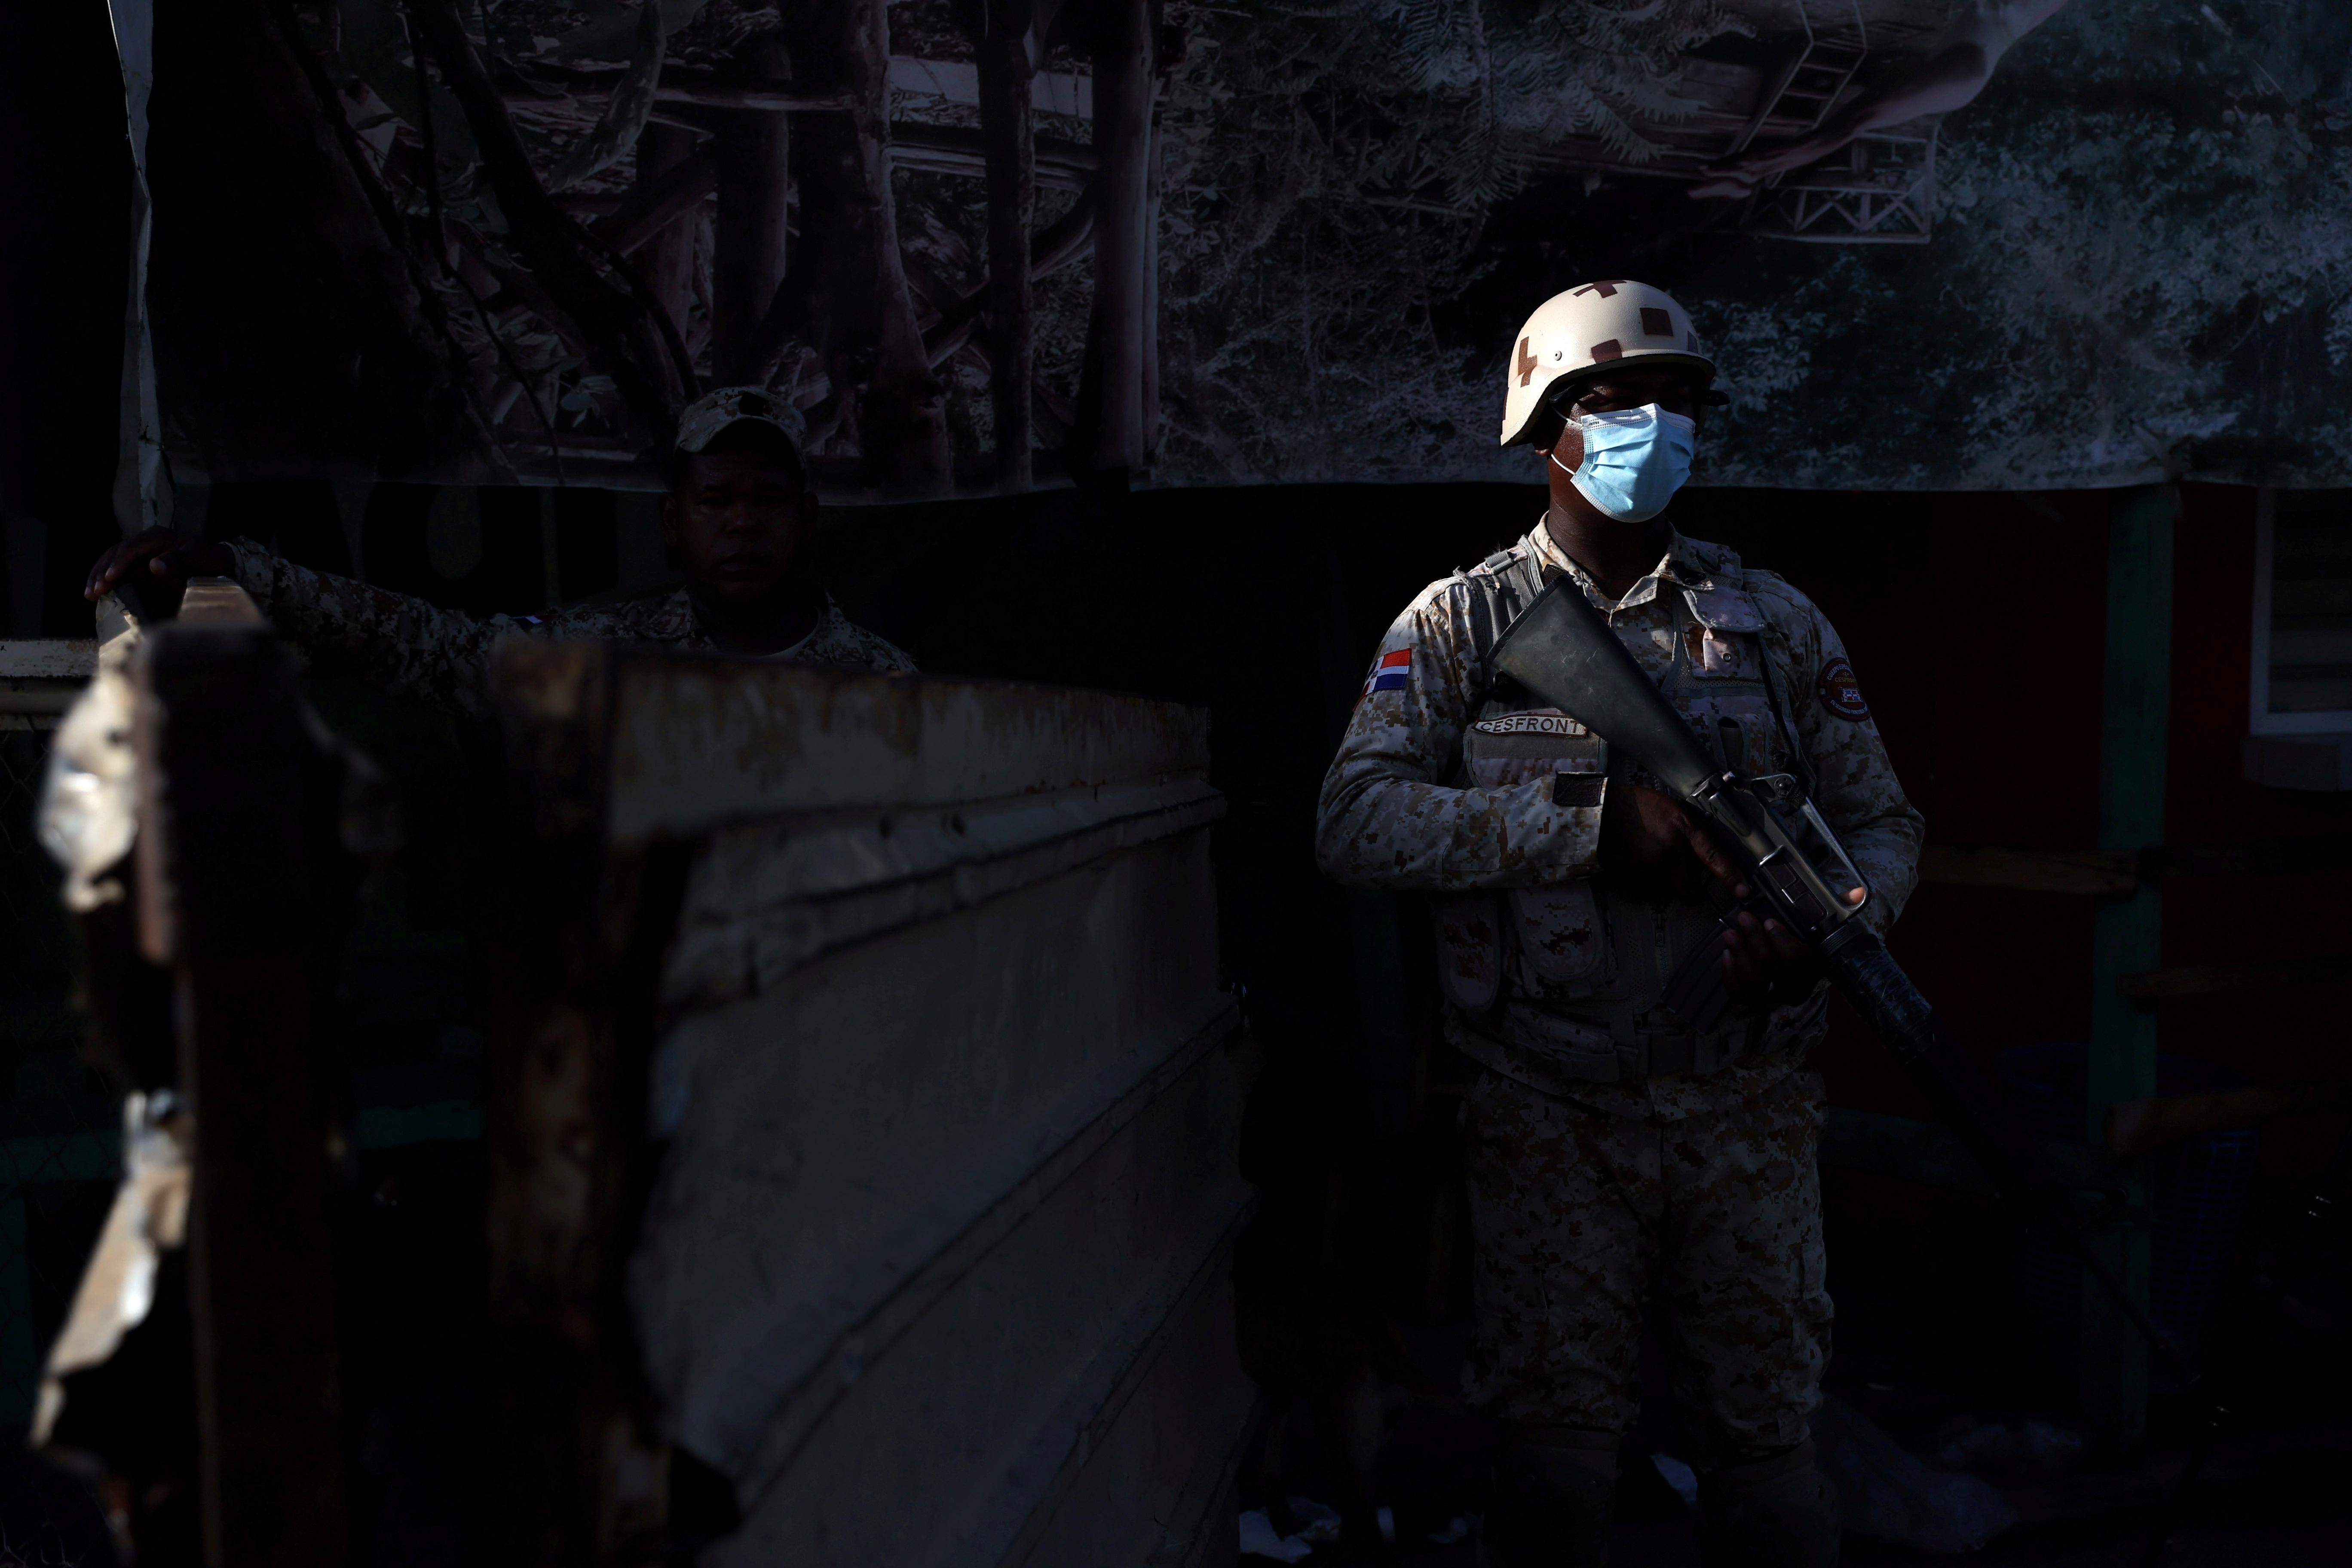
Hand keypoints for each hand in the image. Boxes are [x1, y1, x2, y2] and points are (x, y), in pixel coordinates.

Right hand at [84, 528, 234, 609]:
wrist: (217, 563)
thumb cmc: (210, 559)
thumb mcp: (202, 558)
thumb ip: (180, 560)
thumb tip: (154, 566)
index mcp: (157, 536)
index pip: (131, 547)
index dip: (119, 563)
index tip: (110, 578)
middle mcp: (144, 541)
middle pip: (115, 553)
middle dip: (103, 572)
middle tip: (94, 591)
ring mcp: (139, 552)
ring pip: (111, 560)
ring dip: (98, 576)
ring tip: (90, 594)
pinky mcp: (138, 564)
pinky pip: (117, 569)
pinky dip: (105, 580)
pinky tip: (96, 593)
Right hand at [1599, 783, 1746, 901]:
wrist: (1599, 811)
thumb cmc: (1635, 805)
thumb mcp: (1671, 809)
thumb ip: (1689, 831)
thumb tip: (1703, 854)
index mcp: (1682, 828)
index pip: (1713, 855)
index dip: (1730, 876)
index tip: (1743, 891)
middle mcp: (1669, 851)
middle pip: (1689, 889)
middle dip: (1688, 888)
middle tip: (1681, 876)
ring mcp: (1649, 868)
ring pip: (1666, 890)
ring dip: (1662, 881)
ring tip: (1648, 857)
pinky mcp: (1631, 879)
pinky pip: (1645, 890)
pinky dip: (1643, 881)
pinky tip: (1635, 861)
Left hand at [1721, 886, 1865, 1005]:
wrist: (1802, 968)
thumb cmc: (1812, 940)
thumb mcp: (1827, 923)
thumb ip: (1841, 905)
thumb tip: (1858, 890)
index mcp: (1814, 967)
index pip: (1799, 960)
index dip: (1782, 942)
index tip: (1770, 921)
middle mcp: (1795, 985)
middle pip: (1773, 969)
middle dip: (1755, 941)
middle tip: (1744, 918)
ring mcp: (1775, 994)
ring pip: (1755, 982)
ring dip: (1740, 955)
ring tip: (1730, 934)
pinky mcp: (1756, 998)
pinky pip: (1740, 993)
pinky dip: (1730, 975)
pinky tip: (1726, 955)